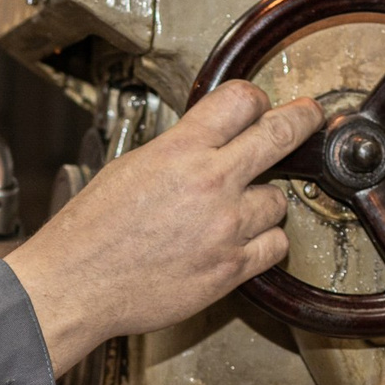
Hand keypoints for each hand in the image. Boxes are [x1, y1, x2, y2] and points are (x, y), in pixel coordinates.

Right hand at [3, 83, 322, 373]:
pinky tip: (243, 241)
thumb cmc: (91, 232)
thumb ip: (178, 152)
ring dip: (264, 202)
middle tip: (308, 118)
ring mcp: (225, 228)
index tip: (261, 106)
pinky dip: (265, 243)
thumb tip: (208, 143)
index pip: (242, 100)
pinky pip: (275, 246)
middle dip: (301, 121)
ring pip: (279, 200)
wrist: (76, 285)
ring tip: (237, 210)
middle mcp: (209, 184)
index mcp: (180, 151)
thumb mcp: (130, 167)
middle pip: (281, 135)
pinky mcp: (231, 269)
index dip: (255, 99)